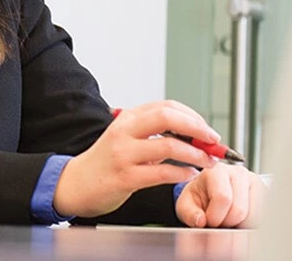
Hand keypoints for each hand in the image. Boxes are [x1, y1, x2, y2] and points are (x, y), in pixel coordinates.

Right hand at [53, 100, 221, 217]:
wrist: (77, 183)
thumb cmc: (106, 161)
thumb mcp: (126, 138)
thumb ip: (153, 133)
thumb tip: (192, 135)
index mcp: (128, 118)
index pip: (166, 106)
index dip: (193, 116)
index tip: (208, 130)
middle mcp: (125, 132)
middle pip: (168, 117)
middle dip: (197, 129)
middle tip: (214, 141)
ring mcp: (124, 154)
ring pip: (168, 146)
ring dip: (195, 154)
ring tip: (208, 162)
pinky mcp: (125, 177)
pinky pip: (161, 173)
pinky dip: (181, 173)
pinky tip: (190, 175)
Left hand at [175, 164, 265, 227]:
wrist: (211, 191)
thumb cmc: (199, 196)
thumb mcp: (186, 204)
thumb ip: (189, 213)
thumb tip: (200, 221)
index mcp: (216, 171)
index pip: (223, 198)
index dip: (215, 217)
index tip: (208, 221)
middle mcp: (238, 173)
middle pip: (239, 210)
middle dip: (227, 223)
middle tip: (218, 222)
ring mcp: (254, 183)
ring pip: (253, 216)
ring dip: (238, 225)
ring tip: (228, 219)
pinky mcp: (264, 194)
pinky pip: (261, 218)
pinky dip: (248, 225)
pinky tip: (238, 220)